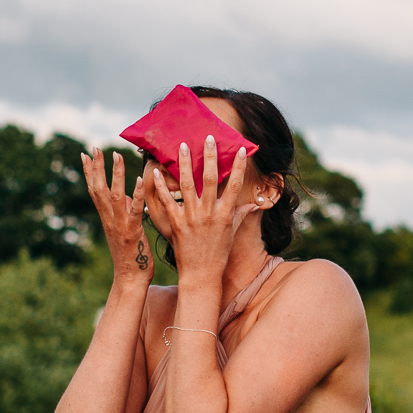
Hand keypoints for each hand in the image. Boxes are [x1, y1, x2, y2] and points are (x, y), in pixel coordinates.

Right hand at [80, 148, 155, 285]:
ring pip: (114, 195)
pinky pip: (133, 211)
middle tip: (94, 148)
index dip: (89, 172)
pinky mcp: (132, 233)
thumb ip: (127, 211)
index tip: (85, 154)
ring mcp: (119, 226)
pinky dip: (137, 194)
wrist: (130, 280)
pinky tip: (140, 179)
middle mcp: (109, 220)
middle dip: (96, 167)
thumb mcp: (128, 230)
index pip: (94, 191)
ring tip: (116, 155)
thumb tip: (131, 194)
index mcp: (107, 218)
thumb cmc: (132, 256)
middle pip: (99, 189)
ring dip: (115, 174)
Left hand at [141, 135, 255, 283]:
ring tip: (182, 146)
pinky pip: (168, 202)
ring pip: (188, 186)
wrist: (201, 275)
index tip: (242, 150)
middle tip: (208, 138)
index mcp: (224, 214)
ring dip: (185, 165)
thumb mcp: (231, 234)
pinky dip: (162, 187)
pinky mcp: (176, 224)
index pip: (235, 186)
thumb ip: (240, 215)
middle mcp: (209, 213)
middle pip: (211, 180)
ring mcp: (192, 218)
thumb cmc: (218, 254)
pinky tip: (158, 172)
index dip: (239, 167)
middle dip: (210, 157)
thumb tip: (254, 205)